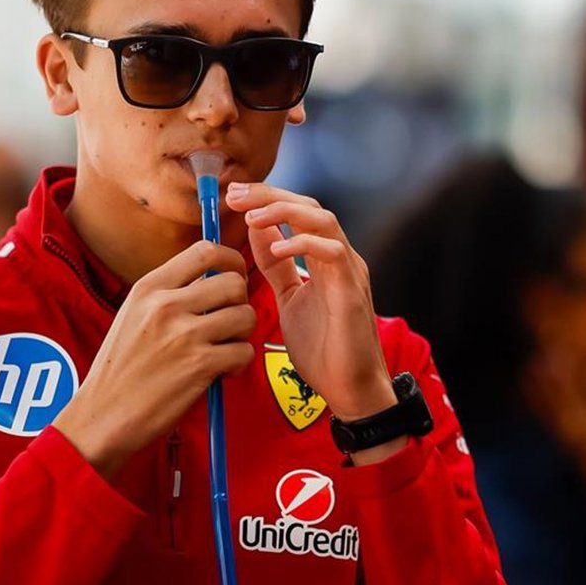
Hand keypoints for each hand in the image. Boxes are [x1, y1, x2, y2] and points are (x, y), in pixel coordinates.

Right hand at [53, 240, 255, 476]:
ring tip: (224, 350)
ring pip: (245, 316)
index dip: (231, 261)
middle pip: (233, 282)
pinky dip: (239, 364)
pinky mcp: (200, 366)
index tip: (234, 276)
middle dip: (240, 303)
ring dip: (242, 335)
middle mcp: (166, 305)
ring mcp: (184, 335)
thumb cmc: (120, 371)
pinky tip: (220, 373)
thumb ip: (168, 295)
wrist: (102, 416)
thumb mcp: (132, 316)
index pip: (205, 251)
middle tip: (228, 324)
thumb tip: (212, 280)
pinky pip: (244, 351)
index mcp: (149, 287)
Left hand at [225, 183, 394, 418]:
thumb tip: (258, 232)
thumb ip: (277, 266)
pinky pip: (333, 252)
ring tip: (253, 217)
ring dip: (285, 212)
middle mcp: (340, 257)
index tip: (233, 197)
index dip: (266, 199)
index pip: (297, 212)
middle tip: (237, 195)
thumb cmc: (323, 349)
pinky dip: (304, 243)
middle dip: (271, 195)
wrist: (348, 388)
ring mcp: (349, 271)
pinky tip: (277, 247)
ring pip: (323, 219)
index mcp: (325, 258)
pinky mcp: (352, 290)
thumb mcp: (289, 298)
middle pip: (309, 205)